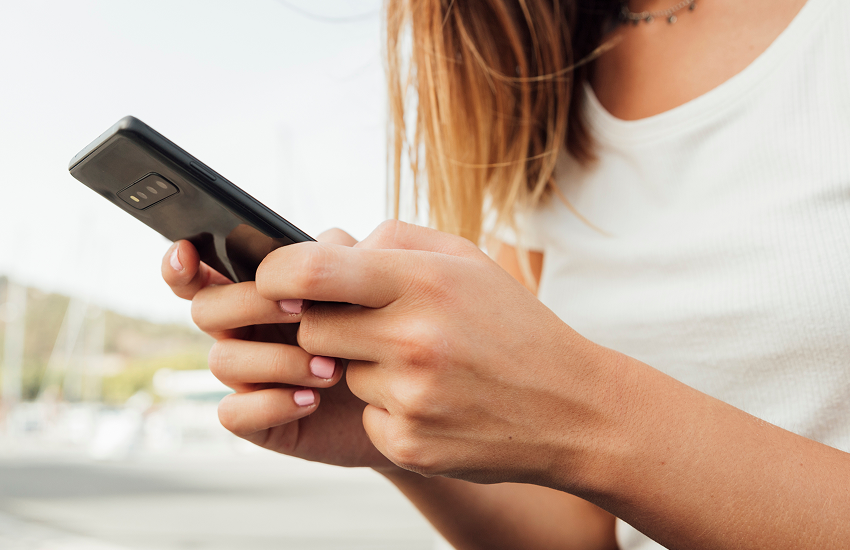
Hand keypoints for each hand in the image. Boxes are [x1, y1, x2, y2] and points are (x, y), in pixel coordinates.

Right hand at [161, 229, 394, 468]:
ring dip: (277, 360)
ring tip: (331, 368)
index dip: (182, 263)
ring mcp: (248, 378)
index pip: (201, 272)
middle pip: (206, 309)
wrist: (408, 398)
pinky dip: (270, 404)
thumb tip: (320, 247)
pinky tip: (310, 400)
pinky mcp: (259, 422)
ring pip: (223, 361)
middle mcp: (243, 332)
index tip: (188, 252)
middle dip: (251, 304)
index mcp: (258, 291)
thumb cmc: (381, 334)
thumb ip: (340, 257)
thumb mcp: (365, 287)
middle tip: (304, 309)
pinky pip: (233, 413)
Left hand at [254, 220, 623, 486]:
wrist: (574, 411)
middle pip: (312, 328)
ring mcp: (410, 397)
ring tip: (427, 367)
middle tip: (370, 326)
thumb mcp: (467, 261)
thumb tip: (324, 245)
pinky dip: (388, 410)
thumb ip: (392, 240)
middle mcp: (414, 338)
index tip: (276, 283)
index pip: (310, 272)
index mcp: (425, 282)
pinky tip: (436, 403)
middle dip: (328, 325)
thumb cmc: (513, 326)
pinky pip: (365, 416)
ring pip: (339, 373)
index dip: (276, 275)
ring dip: (366, 368)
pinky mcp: (408, 443)